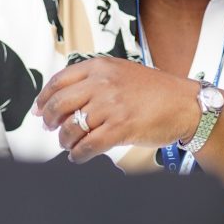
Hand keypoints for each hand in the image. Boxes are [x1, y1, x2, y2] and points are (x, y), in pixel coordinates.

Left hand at [33, 57, 200, 162]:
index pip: (58, 81)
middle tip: (50, 129)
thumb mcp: (121, 72)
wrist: (185, 104)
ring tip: (68, 144)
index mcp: (100, 66)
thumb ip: (93, 81)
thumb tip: (61, 101)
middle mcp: (102, 83)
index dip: (43, 98)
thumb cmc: (155, 91)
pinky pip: (87, 145)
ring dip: (65, 140)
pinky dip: (78, 154)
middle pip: (59, 104)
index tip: (39, 110)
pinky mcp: (120, 128)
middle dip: (49, 120)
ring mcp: (111, 106)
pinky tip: (78, 156)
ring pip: (71, 128)